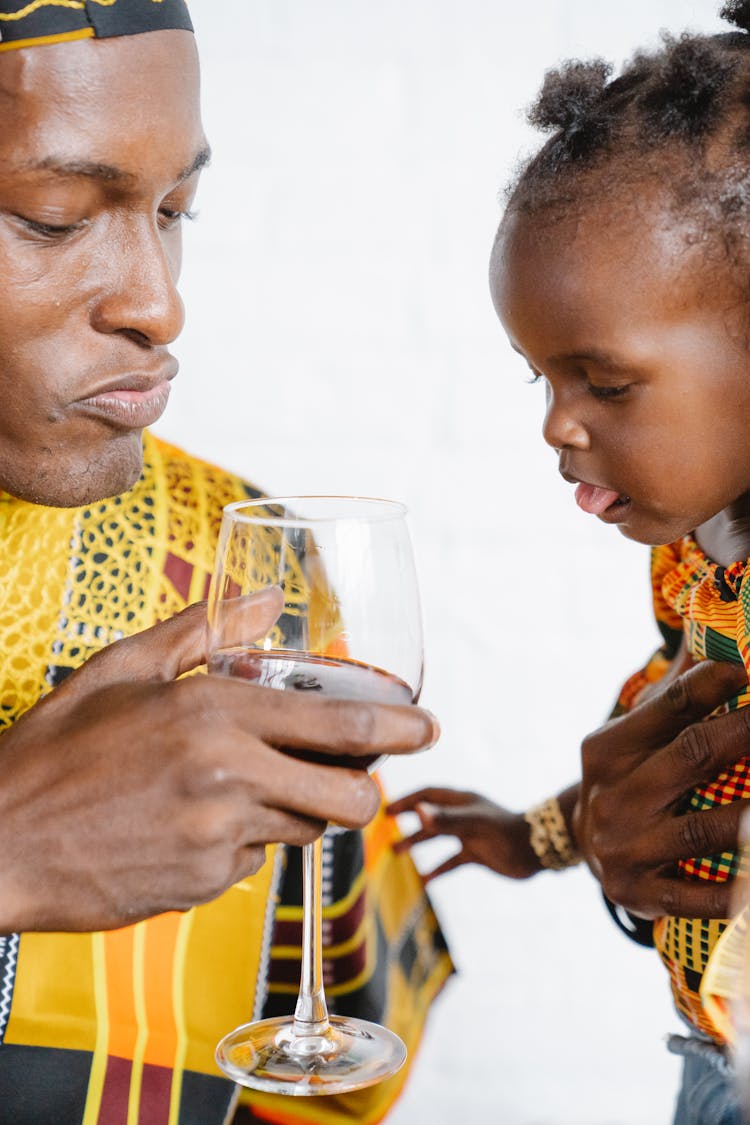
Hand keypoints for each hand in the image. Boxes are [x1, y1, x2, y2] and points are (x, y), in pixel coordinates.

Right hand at [0, 590, 438, 933]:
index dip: (402, 729)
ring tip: (236, 786)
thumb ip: (204, 631)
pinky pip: (253, 861)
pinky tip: (188, 824)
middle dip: (364, 788)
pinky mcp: (204, 887)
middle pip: (348, 798)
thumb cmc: (54, 749)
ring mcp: (218, 841)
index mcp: (214, 714)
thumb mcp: (121, 671)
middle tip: (350, 773)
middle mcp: (228, 779)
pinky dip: (241, 841)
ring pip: (303, 830)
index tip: (431, 729)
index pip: (342, 723)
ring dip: (294, 810)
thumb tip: (266, 598)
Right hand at [387, 788, 537, 881]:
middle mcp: (464, 815)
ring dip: (417, 842)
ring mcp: (470, 834)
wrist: (538, 850)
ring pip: (438, 836)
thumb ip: (446, 820)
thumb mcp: (474, 825)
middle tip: (385, 826)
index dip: (407, 800)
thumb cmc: (507, 832)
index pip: (428, 795)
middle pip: (430, 813)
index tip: (387, 810)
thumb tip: (418, 811)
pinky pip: (452, 860)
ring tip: (395, 852)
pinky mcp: (478, 853)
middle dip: (408, 818)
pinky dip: (438, 868)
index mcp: (462, 801)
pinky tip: (424, 880)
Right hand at [575, 658, 749, 919]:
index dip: (714, 685)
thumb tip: (713, 633)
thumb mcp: (635, 732)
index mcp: (607, 748)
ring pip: (706, 828)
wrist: (584, 847)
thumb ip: (673, 693)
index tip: (748, 666)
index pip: (669, 707)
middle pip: (694, 756)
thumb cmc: (629, 775)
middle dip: (747, 731)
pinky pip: (700, 896)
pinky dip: (739, 890)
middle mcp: (612, 795)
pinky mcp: (639, 894)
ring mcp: (624, 848)